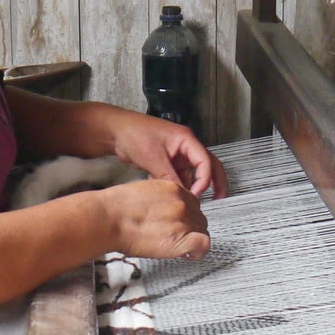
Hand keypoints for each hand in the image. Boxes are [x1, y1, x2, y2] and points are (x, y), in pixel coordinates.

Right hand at [101, 179, 210, 260]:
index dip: (186, 216)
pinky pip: (203, 245)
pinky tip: (186, 255)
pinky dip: (197, 252)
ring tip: (175, 246)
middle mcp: (182, 202)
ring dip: (192, 239)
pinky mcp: (182, 238)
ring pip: (202, 231)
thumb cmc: (117, 208)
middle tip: (174, 238)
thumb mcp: (143, 193)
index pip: (192, 203)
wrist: (109, 218)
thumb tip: (163, 212)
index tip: (178, 225)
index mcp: (174, 189)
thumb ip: (160, 199)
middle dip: (190, 228)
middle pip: (199, 218)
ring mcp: (184, 220)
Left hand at [110, 113, 228, 198]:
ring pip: (192, 174)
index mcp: (186, 140)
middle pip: (208, 165)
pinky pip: (178, 176)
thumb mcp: (153, 157)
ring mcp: (176, 155)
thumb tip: (181, 195)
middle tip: (220, 198)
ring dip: (191, 187)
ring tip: (189, 203)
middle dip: (215, 182)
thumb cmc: (134, 134)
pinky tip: (170, 194)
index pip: (205, 161)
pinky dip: (177, 186)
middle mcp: (185, 147)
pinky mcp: (167, 162)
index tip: (195, 194)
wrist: (114, 131)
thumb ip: (168, 177)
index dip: (204, 179)